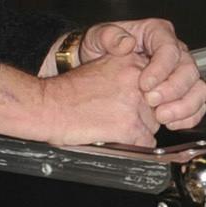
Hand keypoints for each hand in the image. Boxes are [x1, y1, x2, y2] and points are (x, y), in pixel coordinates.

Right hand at [0, 53, 159, 149]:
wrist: (46, 105)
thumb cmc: (68, 92)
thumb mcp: (102, 69)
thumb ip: (128, 76)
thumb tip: (150, 94)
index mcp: (131, 60)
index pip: (158, 82)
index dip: (148, 97)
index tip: (136, 103)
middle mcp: (137, 78)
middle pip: (158, 105)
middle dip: (143, 115)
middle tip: (117, 115)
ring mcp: (135, 102)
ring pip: (153, 126)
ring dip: (138, 130)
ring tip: (112, 126)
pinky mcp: (129, 125)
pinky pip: (146, 143)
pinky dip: (133, 146)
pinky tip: (114, 138)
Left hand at [81, 17, 205, 133]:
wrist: (98, 72)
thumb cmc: (101, 51)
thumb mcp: (96, 37)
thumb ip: (108, 36)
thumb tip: (126, 43)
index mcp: (157, 33)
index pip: (169, 48)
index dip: (161, 69)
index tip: (144, 84)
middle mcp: (174, 52)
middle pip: (188, 70)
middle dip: (172, 89)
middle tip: (151, 102)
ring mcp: (181, 74)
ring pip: (198, 89)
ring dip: (184, 106)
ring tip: (161, 117)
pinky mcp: (183, 94)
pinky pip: (198, 106)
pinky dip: (188, 117)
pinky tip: (171, 123)